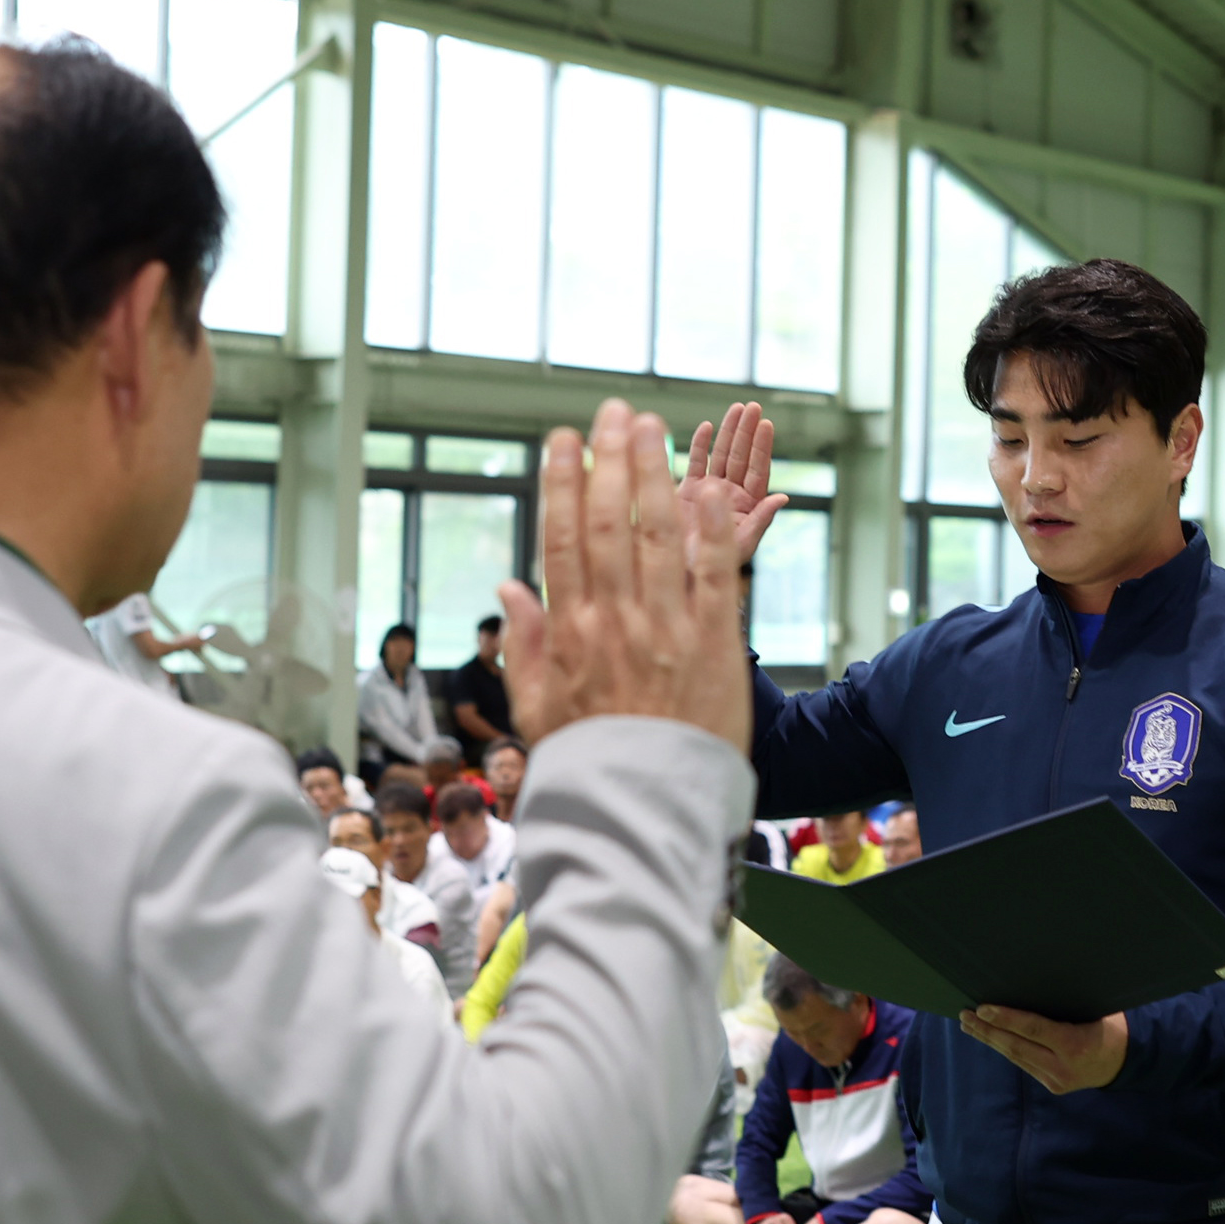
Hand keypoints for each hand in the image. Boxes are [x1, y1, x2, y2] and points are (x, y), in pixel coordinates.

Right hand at [502, 402, 750, 750]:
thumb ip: (525, 645)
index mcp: (571, 634)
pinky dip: (713, 529)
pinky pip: (714, 574)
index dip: (562, 484)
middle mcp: (616, 622)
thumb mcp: (538, 709)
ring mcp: (667, 630)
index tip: (563, 441)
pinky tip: (709, 490)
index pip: (562, 541)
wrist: (650, 810)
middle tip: (613, 413)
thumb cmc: (591, 760)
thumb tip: (509, 586)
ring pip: (660, 537)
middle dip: (610, 461)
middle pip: (609, 525)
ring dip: (656, 476)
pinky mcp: (715, 643)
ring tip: (654, 428)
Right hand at [681, 400, 789, 566]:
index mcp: (747, 507)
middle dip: (747, 431)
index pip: (758, 471)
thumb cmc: (712, 571)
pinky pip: (694, 463)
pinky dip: (699, 445)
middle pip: (741, 457)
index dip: (762, 447)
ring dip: (728, 432)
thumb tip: (783, 497)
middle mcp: (729, 496)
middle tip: (753, 406)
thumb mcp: (740, 545)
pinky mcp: (685, 493)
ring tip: (737, 409)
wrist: (675, 579)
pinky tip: (707, 426)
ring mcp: (708, 493)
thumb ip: (761, 520)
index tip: (766, 424)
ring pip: (720, 456)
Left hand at [956, 1005, 1127, 1094]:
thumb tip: (1027, 986)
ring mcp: (1056, 1080)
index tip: (983, 1008)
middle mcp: (1063, 1067)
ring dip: (990, 1040)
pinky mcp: (1052, 1086)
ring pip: (1016, 1058)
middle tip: (965, 1014)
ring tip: (969, 1025)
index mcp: (1075, 1045)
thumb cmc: (1110, 1026)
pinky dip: (1006, 1049)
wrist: (1127, 1062)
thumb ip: (1063, 1005)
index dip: (1005, 1019)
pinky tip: (991, 1038)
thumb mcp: (1094, 1011)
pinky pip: (1024, 1064)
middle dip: (987, 1031)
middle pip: (1016, 1047)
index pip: (1033, 1029)